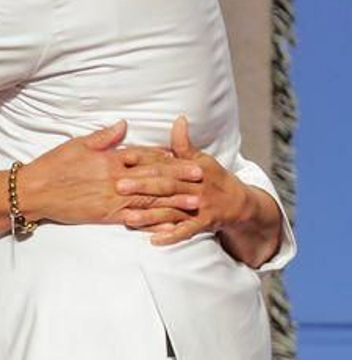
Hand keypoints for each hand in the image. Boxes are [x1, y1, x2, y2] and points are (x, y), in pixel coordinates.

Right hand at [19, 120, 202, 225]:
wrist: (35, 191)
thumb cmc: (53, 165)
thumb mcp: (76, 144)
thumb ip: (102, 137)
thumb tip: (123, 125)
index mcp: (109, 159)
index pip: (144, 157)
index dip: (167, 158)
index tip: (187, 157)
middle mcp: (115, 179)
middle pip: (153, 178)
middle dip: (179, 178)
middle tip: (202, 178)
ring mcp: (112, 199)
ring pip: (149, 199)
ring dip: (174, 200)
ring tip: (195, 202)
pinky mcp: (105, 216)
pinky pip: (135, 219)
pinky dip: (153, 222)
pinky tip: (169, 225)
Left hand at [118, 116, 264, 250]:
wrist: (241, 204)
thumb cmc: (215, 178)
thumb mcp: (202, 159)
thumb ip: (184, 143)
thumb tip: (178, 119)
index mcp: (192, 168)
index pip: (165, 163)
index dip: (144, 159)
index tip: (123, 157)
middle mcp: (196, 186)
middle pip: (166, 186)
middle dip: (142, 186)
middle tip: (118, 186)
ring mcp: (200, 206)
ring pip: (172, 210)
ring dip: (151, 215)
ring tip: (128, 218)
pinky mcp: (204, 223)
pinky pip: (187, 231)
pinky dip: (172, 236)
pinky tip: (154, 241)